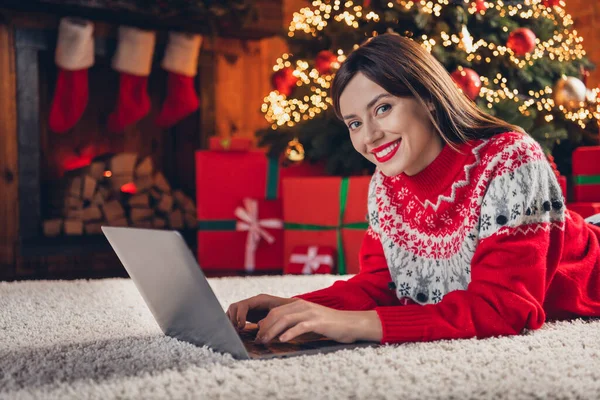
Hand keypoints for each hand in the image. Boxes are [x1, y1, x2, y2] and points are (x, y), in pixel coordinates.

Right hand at [226, 294, 297, 329]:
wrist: (292, 309)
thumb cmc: (287, 310)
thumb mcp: (281, 313)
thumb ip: (271, 319)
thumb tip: (260, 326)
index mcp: (259, 300)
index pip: (243, 305)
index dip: (240, 316)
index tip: (241, 327)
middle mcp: (252, 302)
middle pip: (234, 307)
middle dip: (232, 319)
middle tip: (236, 331)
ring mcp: (249, 308)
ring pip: (233, 311)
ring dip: (231, 321)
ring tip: (235, 332)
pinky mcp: (248, 314)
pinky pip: (235, 317)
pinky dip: (233, 323)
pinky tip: (237, 332)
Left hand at [256, 299, 382, 343]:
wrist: (352, 323)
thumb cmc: (330, 325)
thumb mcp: (310, 321)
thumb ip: (295, 323)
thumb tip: (278, 332)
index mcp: (299, 304)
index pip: (275, 311)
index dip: (264, 322)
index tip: (258, 333)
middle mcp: (303, 305)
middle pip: (277, 314)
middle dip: (265, 327)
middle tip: (258, 340)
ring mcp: (311, 313)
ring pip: (285, 319)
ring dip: (272, 331)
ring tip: (265, 341)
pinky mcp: (318, 322)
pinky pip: (300, 326)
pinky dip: (289, 333)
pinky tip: (282, 340)